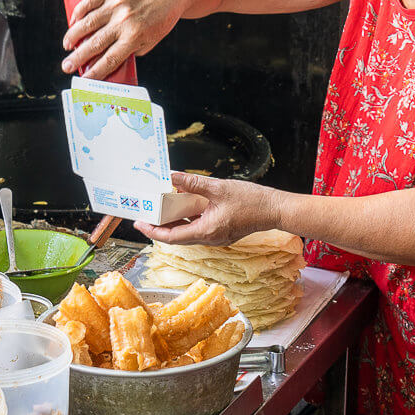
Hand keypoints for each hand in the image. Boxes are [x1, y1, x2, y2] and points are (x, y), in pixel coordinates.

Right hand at [61, 0, 183, 80]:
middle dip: (77, 58)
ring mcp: (117, 4)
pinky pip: (90, 1)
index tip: (83, 80)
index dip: (95, 72)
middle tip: (66, 66)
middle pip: (95, 43)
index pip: (110, 59)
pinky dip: (78, 11)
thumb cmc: (158, 22)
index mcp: (135, 37)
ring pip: (88, 22)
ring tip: (67, 45)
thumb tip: (105, 62)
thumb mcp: (149, 42)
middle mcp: (125, 21)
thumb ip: (128, 51)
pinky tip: (72, 21)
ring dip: (73, 36)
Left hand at [134, 172, 282, 245]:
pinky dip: (187, 217)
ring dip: (173, 221)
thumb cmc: (252, 201)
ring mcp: (215, 236)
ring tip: (159, 208)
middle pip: (177, 235)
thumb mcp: (219, 188)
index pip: (172, 237)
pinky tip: (182, 204)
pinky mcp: (220, 230)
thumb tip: (173, 176)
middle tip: (144, 214)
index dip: (153, 231)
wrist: (275, 209)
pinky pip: (198, 226)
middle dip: (159, 225)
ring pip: (187, 231)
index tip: (139, 223)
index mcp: (207, 231)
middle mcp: (209, 238)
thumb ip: (193, 182)